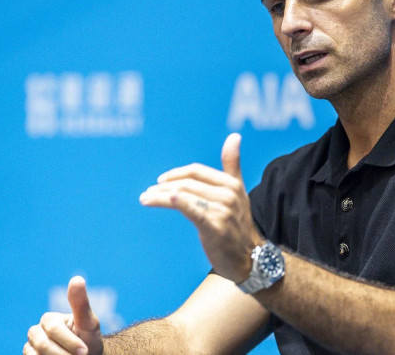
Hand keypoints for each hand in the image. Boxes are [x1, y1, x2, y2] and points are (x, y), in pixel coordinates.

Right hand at [25, 276, 103, 354]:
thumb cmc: (89, 339)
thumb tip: (77, 278)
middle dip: (64, 354)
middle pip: (43, 345)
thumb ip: (81, 304)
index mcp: (49, 319)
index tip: (85, 351)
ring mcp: (31, 347)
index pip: (54, 329)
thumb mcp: (89, 323)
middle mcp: (36, 332)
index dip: (70, 342)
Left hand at [139, 133, 261, 282]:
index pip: (196, 171)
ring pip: (184, 195)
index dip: (176, 174)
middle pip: (188, 183)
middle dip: (163, 186)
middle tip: (147, 192)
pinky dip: (176, 201)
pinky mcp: (215, 227)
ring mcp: (222, 210)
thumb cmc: (237, 225)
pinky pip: (191, 209)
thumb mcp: (237, 192)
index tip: (159, 181)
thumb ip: (232, 164)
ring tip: (145, 198)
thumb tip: (234, 136)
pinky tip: (159, 199)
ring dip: (160, 196)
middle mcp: (228, 194)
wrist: (249, 259)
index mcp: (231, 183)